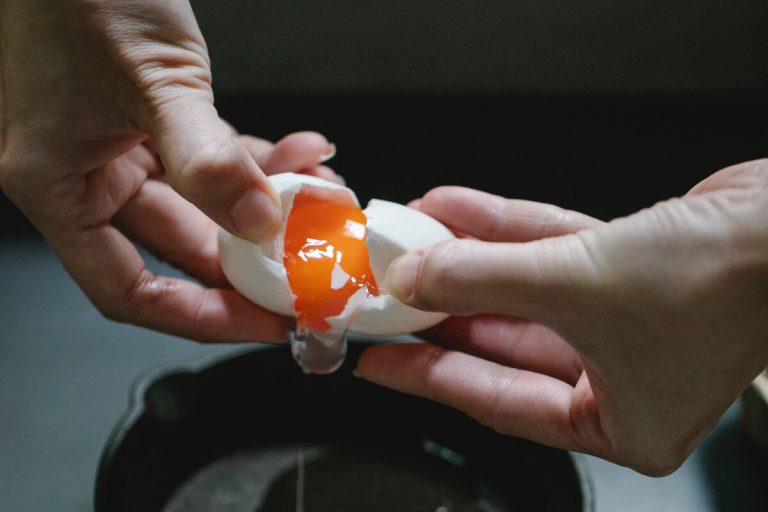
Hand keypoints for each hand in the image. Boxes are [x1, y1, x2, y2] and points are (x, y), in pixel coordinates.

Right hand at [0, 0, 335, 341]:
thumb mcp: (150, 78)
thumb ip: (206, 157)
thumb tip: (258, 224)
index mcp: (53, 183)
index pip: (126, 289)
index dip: (199, 316)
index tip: (262, 323)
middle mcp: (84, 173)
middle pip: (178, 250)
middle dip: (252, 260)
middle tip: (311, 272)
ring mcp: (121, 145)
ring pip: (205, 203)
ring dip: (266, 205)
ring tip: (322, 200)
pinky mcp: (152, 117)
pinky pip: (212, 158)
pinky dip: (256, 160)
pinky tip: (303, 154)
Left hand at [357, 159, 767, 474]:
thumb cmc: (725, 282)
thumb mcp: (576, 286)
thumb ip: (485, 280)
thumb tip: (418, 277)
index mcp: (619, 423)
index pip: (496, 402)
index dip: (428, 377)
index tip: (380, 360)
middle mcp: (621, 377)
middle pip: (503, 342)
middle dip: (442, 311)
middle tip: (388, 297)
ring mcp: (623, 320)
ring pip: (523, 291)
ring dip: (467, 261)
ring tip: (413, 242)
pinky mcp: (626, 269)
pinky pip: (549, 253)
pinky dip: (504, 232)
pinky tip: (457, 211)